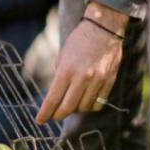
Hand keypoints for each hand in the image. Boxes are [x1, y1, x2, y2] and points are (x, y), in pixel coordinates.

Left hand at [35, 2, 126, 122]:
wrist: (104, 28)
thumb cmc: (79, 41)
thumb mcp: (62, 56)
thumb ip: (59, 77)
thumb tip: (56, 97)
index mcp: (66, 70)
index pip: (53, 99)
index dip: (45, 113)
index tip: (40, 120)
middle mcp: (82, 77)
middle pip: (68, 108)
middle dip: (58, 115)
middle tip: (53, 116)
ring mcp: (97, 81)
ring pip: (84, 107)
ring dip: (75, 109)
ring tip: (71, 103)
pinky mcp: (109, 82)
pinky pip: (98, 104)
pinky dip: (90, 106)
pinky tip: (86, 100)